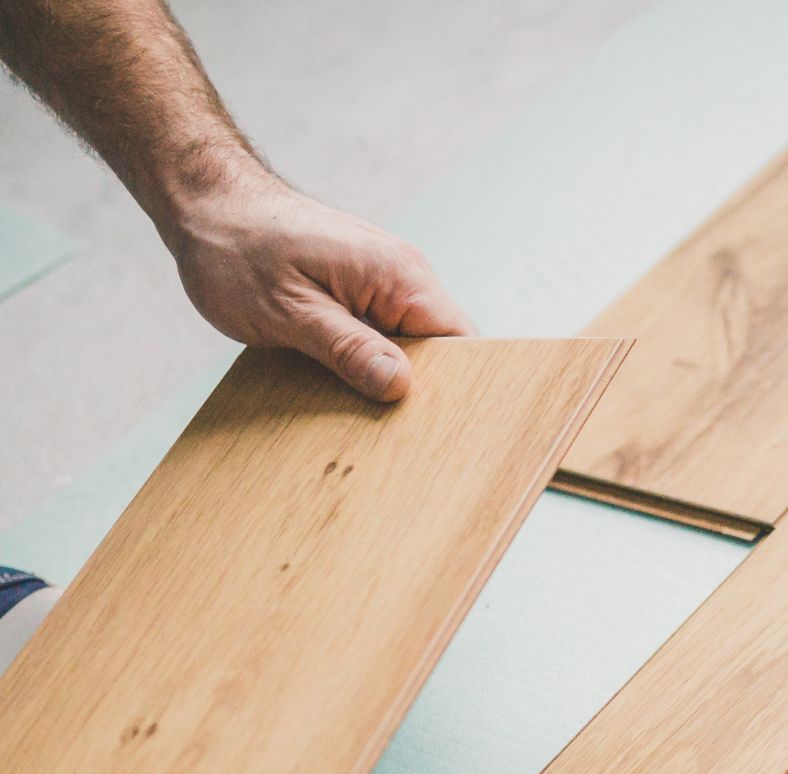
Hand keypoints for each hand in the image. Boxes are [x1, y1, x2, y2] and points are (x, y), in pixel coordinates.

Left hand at [166, 168, 473, 402]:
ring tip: (368, 422)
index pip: (461, 342)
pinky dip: (371, 368)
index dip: (456, 389)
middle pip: (443, 351)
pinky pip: (385, 339)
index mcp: (398, 275)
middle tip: (392, 436)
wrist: (206, 204)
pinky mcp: (360, 294)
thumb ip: (347, 349)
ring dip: (392, 383)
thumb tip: (400, 386)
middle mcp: (401, 276)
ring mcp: (382, 284)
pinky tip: (348, 394)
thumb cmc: (237, 250)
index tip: (433, 429)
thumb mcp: (289, 312)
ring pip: (412, 350)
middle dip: (423, 394)